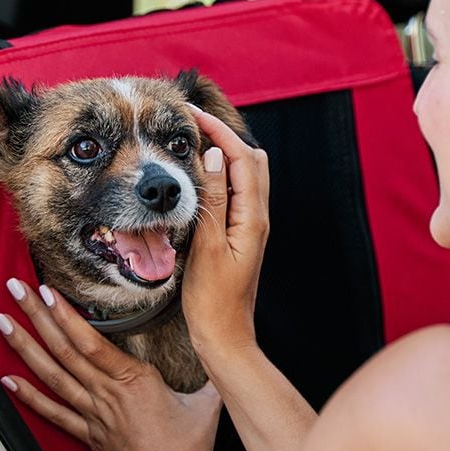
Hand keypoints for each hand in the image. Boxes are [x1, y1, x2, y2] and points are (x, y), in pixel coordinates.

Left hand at [0, 282, 221, 450]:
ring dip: (25, 348)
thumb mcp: (208, 404)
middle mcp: (106, 393)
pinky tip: (8, 381)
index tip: (47, 292)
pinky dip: (29, 396)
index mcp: (133, 380)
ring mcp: (93, 415)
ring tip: (3, 323)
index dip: (66, 315)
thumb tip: (227, 353)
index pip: (91, 341)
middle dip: (36, 317)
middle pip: (64, 350)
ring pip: (52, 375)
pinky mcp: (88, 436)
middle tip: (15, 290)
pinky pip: (53, 413)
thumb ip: (214, 374)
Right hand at [183, 107, 269, 361]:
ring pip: (245, 175)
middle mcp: (258, 217)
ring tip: (193, 143)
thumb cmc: (212, 300)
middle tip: (192, 125)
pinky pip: (236, 192)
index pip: (242, 158)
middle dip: (225, 135)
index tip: (192, 114)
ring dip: (224, 153)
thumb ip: (211, 199)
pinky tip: (200, 178)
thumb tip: (213, 156)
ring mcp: (251, 225)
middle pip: (251, 160)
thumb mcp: (207, 247)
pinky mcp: (241, 234)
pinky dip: (221, 175)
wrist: (224, 336)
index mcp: (252, 218)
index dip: (219, 131)